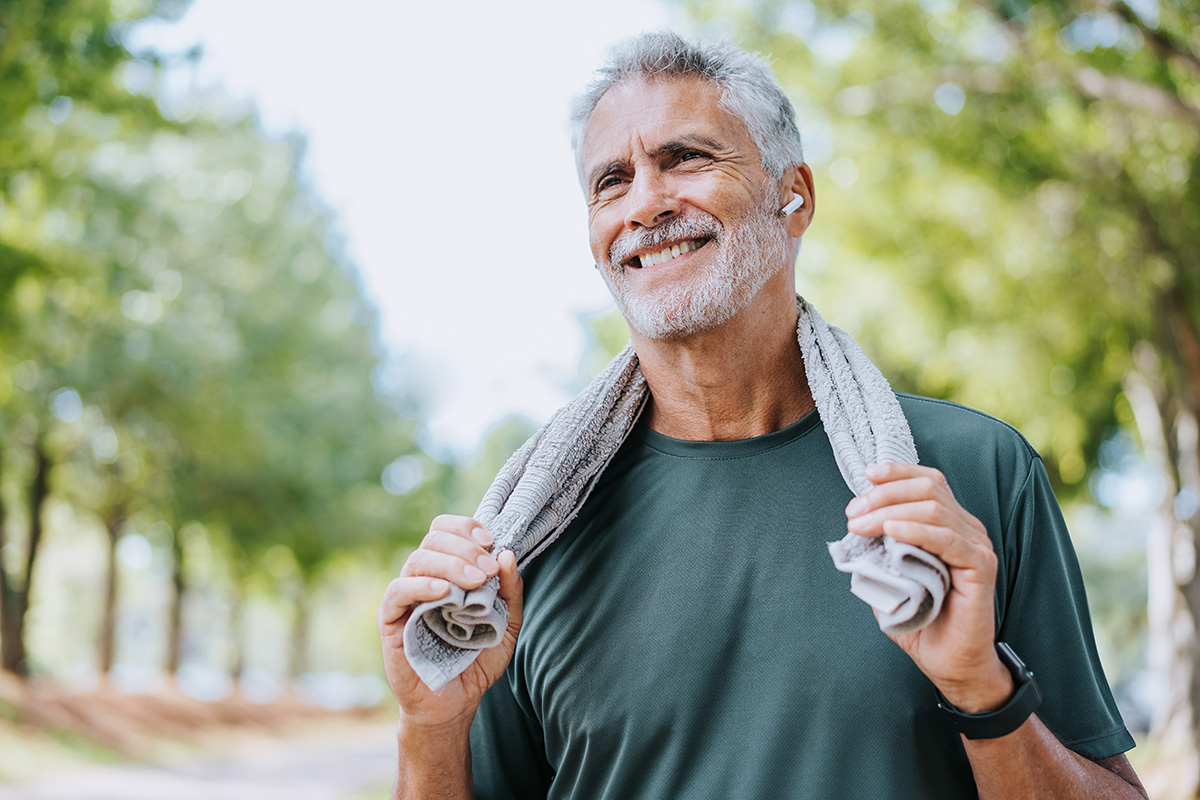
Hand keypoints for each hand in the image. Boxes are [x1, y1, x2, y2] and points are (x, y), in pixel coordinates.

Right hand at [377, 514, 523, 731]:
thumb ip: (510, 592)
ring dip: (451, 564)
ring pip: (418, 560)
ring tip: (476, 581)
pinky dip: (420, 586)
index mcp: (447, 573)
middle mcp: (425, 579)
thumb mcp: (506, 625)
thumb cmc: (476, 662)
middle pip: (433, 539)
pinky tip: (444, 593)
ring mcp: (406, 599)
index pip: (446, 531)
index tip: (490, 542)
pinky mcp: (392, 621)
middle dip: (465, 548)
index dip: (466, 527)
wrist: (455, 704)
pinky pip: (397, 592)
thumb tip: (507, 554)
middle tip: (488, 570)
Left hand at [845, 463, 1012, 711]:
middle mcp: (967, 529)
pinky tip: (892, 531)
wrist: (950, 663)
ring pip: (934, 509)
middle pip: (928, 489)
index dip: (897, 473)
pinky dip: (917, 530)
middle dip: (884, 494)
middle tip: (854, 513)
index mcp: (949, 525)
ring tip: (862, 525)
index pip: (928, 482)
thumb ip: (878, 551)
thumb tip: (855, 527)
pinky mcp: (981, 567)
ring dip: (890, 511)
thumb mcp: (891, 578)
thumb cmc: (922, 621)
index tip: (866, 476)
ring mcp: (976, 546)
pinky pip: (948, 539)